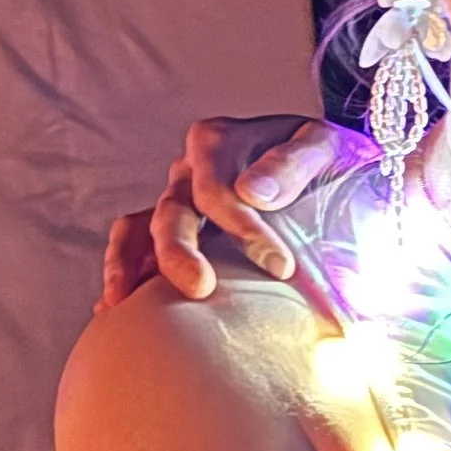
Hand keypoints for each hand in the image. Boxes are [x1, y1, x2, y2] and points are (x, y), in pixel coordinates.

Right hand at [97, 115, 367, 316]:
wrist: (332, 165)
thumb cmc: (330, 157)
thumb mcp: (324, 145)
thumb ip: (292, 163)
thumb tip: (252, 193)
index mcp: (219, 142)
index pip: (217, 188)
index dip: (242, 228)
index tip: (280, 266)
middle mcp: (190, 168)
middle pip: (172, 210)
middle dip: (180, 252)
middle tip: (200, 289)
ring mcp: (179, 197)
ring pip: (141, 228)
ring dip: (131, 265)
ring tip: (127, 304)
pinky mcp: (178, 225)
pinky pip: (136, 244)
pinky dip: (126, 271)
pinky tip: (118, 308)